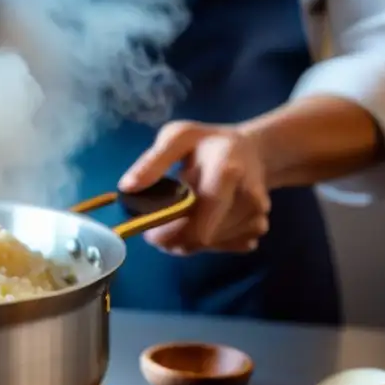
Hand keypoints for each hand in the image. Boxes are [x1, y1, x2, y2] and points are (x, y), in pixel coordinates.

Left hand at [117, 121, 272, 254]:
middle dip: (173, 238)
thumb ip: (153, 161)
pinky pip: (220, 248)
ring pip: (208, 246)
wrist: (254, 151)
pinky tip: (201, 221)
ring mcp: (256, 216)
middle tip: (159, 225)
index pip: (199, 220)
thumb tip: (127, 187)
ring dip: (186, 240)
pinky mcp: (257, 229)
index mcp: (227, 173)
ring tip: (181, 216)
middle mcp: (248, 198)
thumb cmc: (209, 143)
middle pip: (201, 237)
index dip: (169, 232)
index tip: (149, 230)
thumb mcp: (178, 136)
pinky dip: (204, 242)